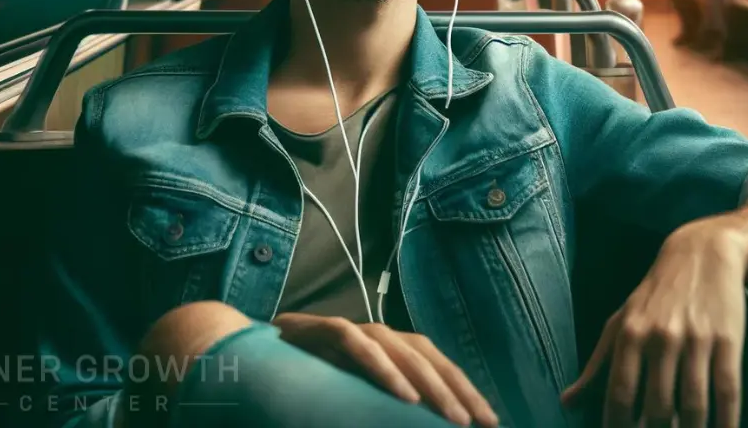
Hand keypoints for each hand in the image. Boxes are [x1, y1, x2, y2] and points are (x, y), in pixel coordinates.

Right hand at [273, 313, 498, 426]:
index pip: (438, 366)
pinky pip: (359, 345)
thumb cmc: (310, 379)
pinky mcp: (325, 329)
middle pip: (429, 357)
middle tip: (478, 422)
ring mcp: (354, 330)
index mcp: (392, 350)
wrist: (255, 350)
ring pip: (401, 349)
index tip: (492, 422)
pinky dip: (383, 367)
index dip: (466, 391)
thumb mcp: (355, 398)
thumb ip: (383, 410)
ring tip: (450, 414)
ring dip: (429, 382)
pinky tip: (404, 394)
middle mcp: (380, 335)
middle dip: (458, 390)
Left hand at [561, 222, 747, 427]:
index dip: (618, 427)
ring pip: (693, 404)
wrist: (702, 253)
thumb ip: (596, 364)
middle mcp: (661, 337)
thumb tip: (567, 403)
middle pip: (657, 407)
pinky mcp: (728, 340)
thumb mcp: (620, 320)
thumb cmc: (656, 293)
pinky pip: (727, 391)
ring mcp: (696, 339)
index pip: (619, 395)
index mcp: (630, 334)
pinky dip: (726, 421)